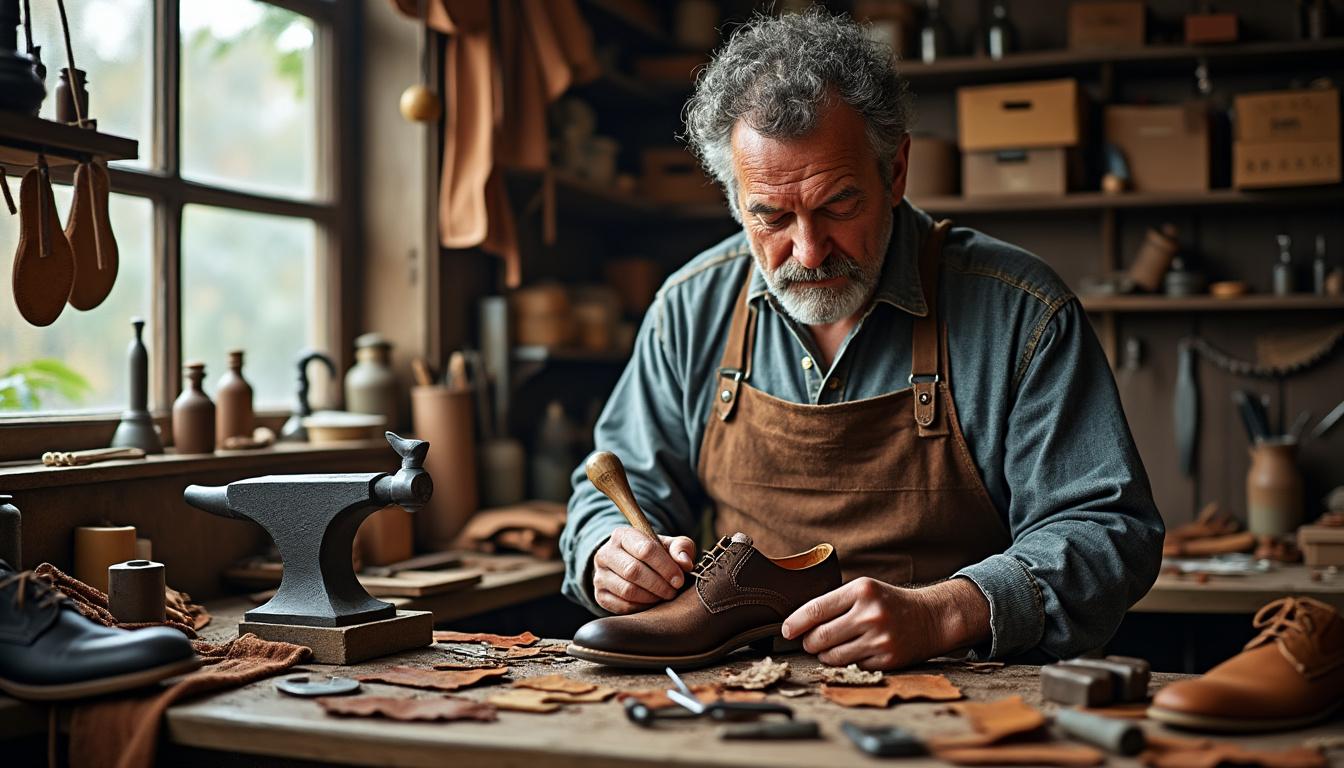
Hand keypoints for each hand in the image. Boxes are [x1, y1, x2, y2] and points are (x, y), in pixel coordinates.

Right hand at [592, 526, 696, 614]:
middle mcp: (605, 554)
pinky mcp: (600, 595)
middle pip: (633, 571)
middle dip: (659, 584)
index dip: (665, 566)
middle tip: (673, 591)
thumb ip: (681, 548)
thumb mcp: (670, 545)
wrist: (632, 565)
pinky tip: (652, 603)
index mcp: (622, 535)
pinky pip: (622, 606)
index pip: (644, 549)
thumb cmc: (655, 554)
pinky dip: (642, 608)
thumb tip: (685, 564)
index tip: (679, 579)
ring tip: (664, 596)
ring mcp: (599, 575)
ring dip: (651, 597)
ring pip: (627, 590)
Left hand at [780, 577, 989, 669]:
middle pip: (819, 637)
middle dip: (808, 643)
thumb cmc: (890, 603)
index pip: (816, 609)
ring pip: (832, 656)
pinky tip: (853, 653)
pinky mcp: (887, 659)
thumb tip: (798, 624)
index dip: (795, 623)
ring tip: (830, 648)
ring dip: (824, 655)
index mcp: (861, 591)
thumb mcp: (864, 590)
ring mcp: (879, 639)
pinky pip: (852, 666)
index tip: (786, 630)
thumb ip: (835, 603)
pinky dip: (846, 663)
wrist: (931, 618)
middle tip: (809, 642)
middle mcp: (870, 614)